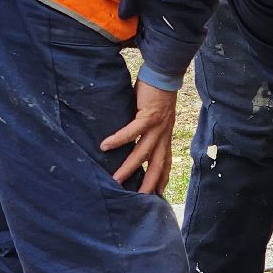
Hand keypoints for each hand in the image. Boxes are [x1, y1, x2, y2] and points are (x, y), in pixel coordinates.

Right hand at [100, 79, 177, 195]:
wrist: (164, 72)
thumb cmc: (156, 93)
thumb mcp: (155, 116)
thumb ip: (146, 129)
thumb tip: (132, 138)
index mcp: (165, 135)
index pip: (166, 162)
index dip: (162, 179)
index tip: (158, 195)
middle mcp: (164, 134)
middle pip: (157, 164)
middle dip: (149, 183)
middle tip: (138, 200)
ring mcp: (157, 126)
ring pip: (143, 152)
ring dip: (129, 167)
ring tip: (115, 179)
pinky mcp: (149, 115)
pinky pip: (132, 131)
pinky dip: (119, 139)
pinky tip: (106, 145)